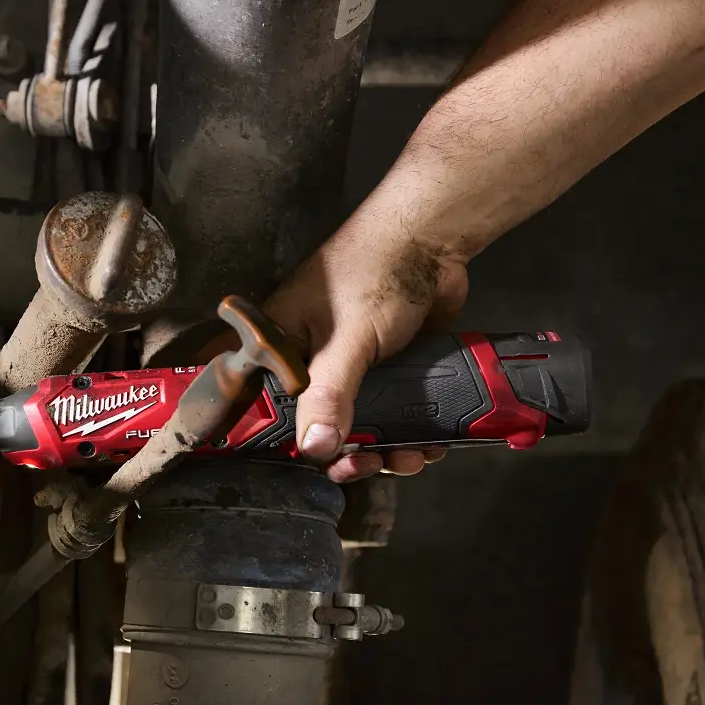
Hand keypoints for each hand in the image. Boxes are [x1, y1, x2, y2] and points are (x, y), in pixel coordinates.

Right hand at [265, 228, 468, 482]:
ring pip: (361, 425)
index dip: (294, 445)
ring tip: (412, 458)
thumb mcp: (348, 339)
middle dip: (349, 455)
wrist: (432, 239)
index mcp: (282, 349)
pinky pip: (393, 413)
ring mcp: (353, 368)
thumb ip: (330, 394)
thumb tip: (315, 450)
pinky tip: (430, 443)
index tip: (325, 464)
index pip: (271, 410)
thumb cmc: (375, 271)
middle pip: (319, 426)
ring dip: (386, 450)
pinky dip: (410, 432)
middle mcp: (312, 362)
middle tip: (372, 465)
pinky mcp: (389, 370)